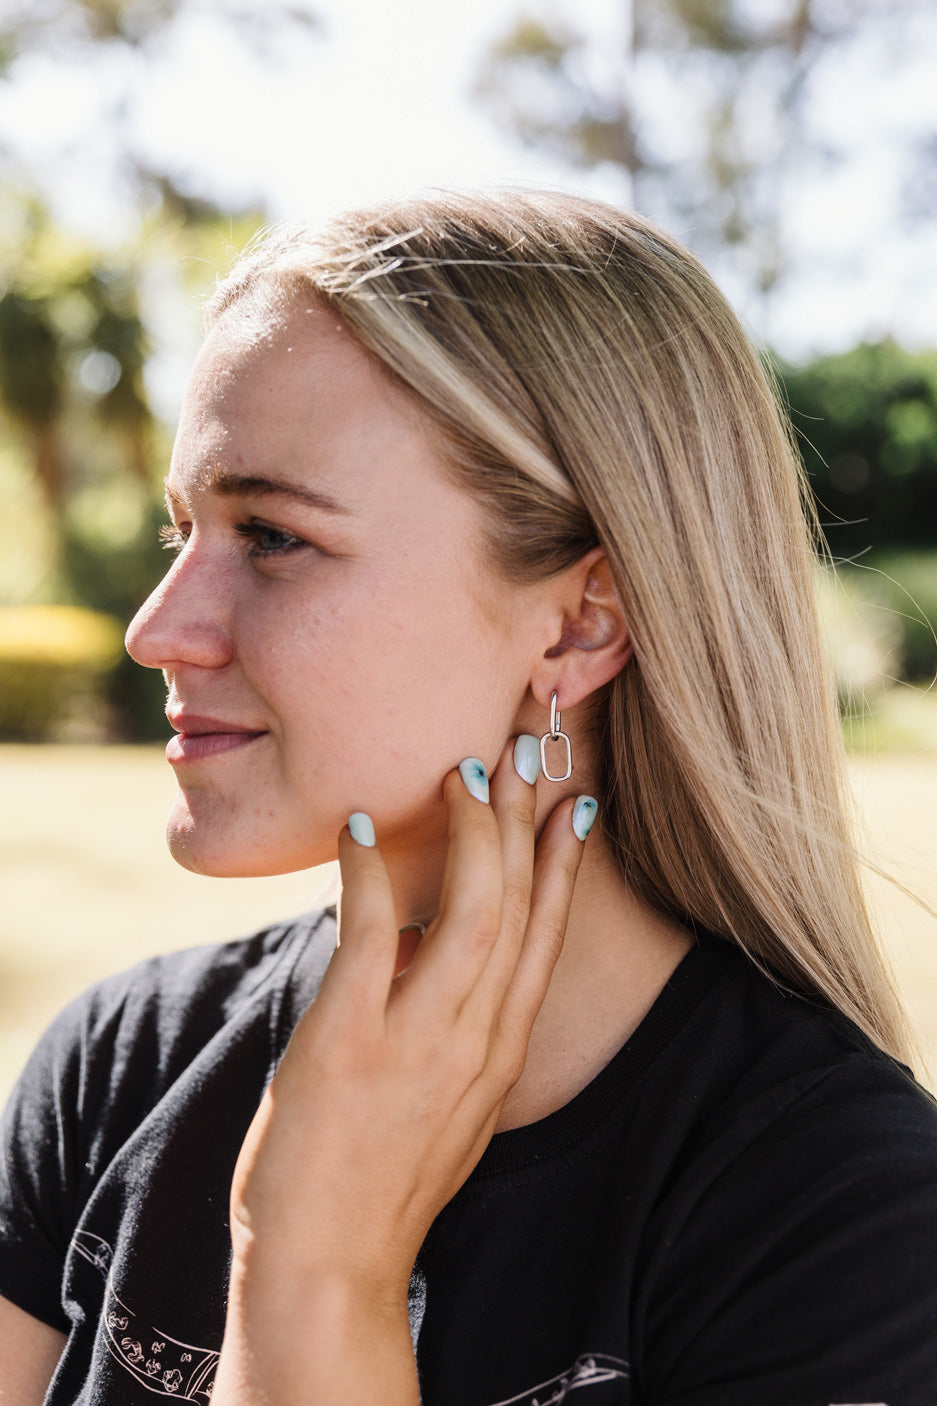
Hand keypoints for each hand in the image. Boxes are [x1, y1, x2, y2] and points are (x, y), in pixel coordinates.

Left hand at [222, 738, 591, 1367]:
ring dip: (472, 830)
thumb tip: (432, 947)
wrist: (329, 1266)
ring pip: (473, 909)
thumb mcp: (449, 1099)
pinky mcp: (352, 1040)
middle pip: (521, 905)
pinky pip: (373, 932)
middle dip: (526, 818)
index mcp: (502, 1049)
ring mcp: (421, 1039)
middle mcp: (479, 1039)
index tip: (576, 799)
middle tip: (527, 746)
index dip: (565, 861)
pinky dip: (370, 871)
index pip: (547, 934)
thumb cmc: (380, 1179)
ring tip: (463, 768)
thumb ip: (456, 1026)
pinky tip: (359, 826)